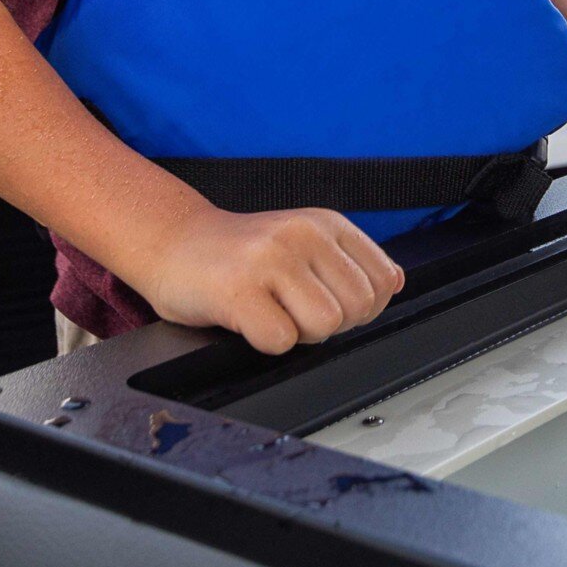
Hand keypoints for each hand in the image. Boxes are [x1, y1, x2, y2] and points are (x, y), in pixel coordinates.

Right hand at [141, 202, 403, 356]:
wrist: (171, 241)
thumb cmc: (238, 253)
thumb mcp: (302, 242)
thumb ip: (347, 262)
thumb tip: (395, 283)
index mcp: (326, 223)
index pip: (383, 281)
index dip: (360, 308)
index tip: (325, 302)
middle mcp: (303, 234)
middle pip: (358, 309)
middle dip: (329, 324)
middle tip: (290, 310)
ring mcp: (271, 259)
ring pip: (326, 325)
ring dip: (298, 334)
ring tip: (269, 312)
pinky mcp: (238, 289)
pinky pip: (280, 340)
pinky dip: (264, 342)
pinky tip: (246, 320)